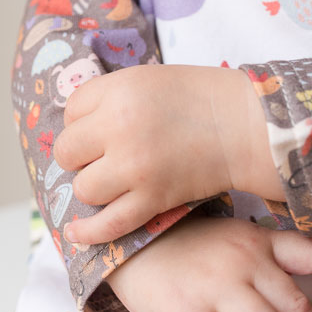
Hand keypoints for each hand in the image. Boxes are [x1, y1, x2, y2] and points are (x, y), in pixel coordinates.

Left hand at [53, 64, 280, 244]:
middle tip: (105, 155)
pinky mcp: (152, 199)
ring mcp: (134, 167)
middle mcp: (119, 127)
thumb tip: (72, 128)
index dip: (82, 122)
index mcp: (118, 91)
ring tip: (113, 179)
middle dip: (81, 155)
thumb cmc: (196, 97)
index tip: (100, 127)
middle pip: (68, 152)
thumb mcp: (145, 79)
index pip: (70, 112)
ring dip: (92, 187)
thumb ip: (108, 98)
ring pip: (83, 188)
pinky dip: (89, 232)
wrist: (243, 125)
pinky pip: (108, 223)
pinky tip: (76, 232)